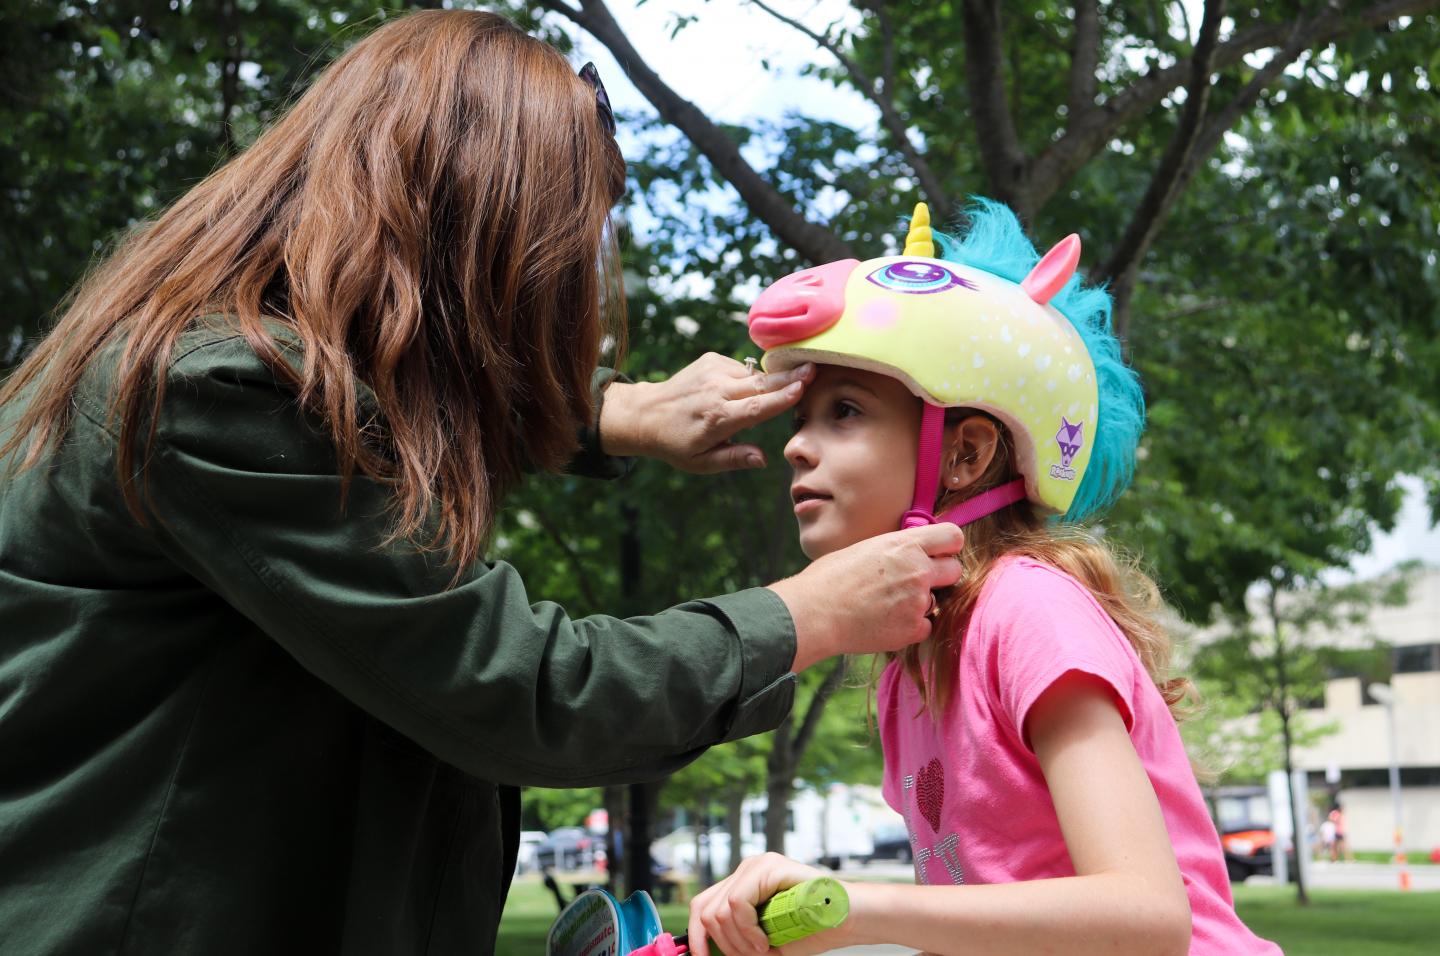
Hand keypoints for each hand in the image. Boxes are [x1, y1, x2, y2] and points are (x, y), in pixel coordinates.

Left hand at [599, 354, 813, 472]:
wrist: (646, 414)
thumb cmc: (677, 444)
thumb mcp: (702, 463)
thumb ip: (734, 459)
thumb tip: (764, 459)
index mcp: (717, 419)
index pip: (757, 406)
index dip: (782, 397)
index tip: (804, 385)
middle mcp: (716, 391)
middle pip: (761, 384)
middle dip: (789, 376)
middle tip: (813, 368)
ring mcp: (713, 371)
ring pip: (753, 375)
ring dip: (766, 383)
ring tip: (769, 392)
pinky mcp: (711, 359)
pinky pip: (741, 368)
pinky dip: (746, 378)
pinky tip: (734, 390)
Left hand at [687, 853, 847, 955]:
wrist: (848, 920)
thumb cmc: (812, 930)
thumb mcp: (766, 940)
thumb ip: (740, 940)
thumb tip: (709, 952)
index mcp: (743, 885)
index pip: (703, 906)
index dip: (696, 936)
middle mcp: (746, 870)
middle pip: (705, 909)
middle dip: (722, 944)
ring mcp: (757, 865)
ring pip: (719, 910)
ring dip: (738, 942)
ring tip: (763, 950)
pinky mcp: (769, 867)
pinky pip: (737, 904)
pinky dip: (747, 931)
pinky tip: (765, 942)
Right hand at [768, 523, 965, 670]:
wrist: (813, 613)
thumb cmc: (828, 578)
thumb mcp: (865, 548)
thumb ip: (896, 549)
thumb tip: (911, 552)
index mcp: (905, 544)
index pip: (953, 537)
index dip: (947, 546)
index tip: (938, 553)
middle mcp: (918, 570)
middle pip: (955, 570)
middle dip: (940, 576)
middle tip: (915, 582)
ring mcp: (917, 601)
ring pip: (936, 601)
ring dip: (920, 603)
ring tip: (886, 605)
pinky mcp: (913, 629)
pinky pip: (925, 626)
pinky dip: (909, 627)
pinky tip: (884, 622)